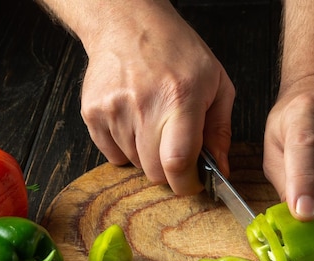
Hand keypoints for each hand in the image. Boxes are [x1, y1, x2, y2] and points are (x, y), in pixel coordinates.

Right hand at [79, 2, 234, 194]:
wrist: (128, 25)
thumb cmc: (177, 51)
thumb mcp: (216, 84)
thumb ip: (220, 130)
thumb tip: (221, 169)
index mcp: (180, 99)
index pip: (177, 162)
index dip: (187, 183)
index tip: (194, 182)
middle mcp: (143, 106)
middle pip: (154, 172)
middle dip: (170, 171)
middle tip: (176, 148)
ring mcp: (113, 110)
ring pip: (134, 164)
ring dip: (148, 155)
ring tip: (154, 123)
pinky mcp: (92, 113)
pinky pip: (113, 155)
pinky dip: (126, 148)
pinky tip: (134, 121)